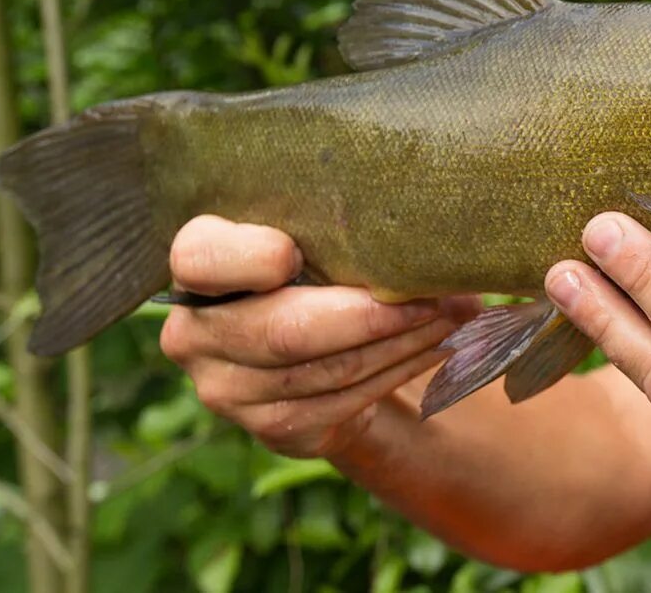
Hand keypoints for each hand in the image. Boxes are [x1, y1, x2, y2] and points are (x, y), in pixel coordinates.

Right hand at [159, 215, 477, 457]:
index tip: (297, 252)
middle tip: (436, 294)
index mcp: (196, 263)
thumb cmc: (318, 259)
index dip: (254, 257)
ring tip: (456, 317)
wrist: (312, 338)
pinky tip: (439, 348)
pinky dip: (400, 371)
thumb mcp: (313, 228)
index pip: (204, 259)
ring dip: (402, 344)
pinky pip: (343, 403)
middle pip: (286, 331)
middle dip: (373, 315)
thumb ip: (334, 223)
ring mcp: (226, 389)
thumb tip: (421, 229)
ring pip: (326, 371)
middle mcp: (195, 333)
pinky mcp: (269, 428)